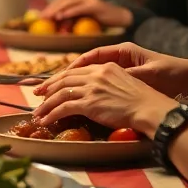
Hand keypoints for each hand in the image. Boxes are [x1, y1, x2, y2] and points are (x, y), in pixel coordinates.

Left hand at [30, 63, 177, 133]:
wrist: (150, 108)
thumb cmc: (144, 100)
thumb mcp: (125, 82)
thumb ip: (107, 82)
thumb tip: (96, 92)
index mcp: (104, 67)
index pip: (75, 71)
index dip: (60, 78)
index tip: (50, 84)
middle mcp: (96, 74)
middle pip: (64, 79)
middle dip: (47, 88)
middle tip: (37, 95)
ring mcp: (91, 88)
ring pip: (60, 94)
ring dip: (46, 105)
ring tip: (38, 113)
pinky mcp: (89, 103)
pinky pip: (63, 108)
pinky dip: (51, 114)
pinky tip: (46, 120)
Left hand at [40, 0, 132, 27]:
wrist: (119, 18)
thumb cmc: (100, 21)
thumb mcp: (83, 19)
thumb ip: (71, 19)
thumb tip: (55, 26)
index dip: (51, 5)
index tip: (41, 15)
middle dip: (52, 8)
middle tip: (43, 17)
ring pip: (70, 2)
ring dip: (59, 9)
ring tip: (50, 17)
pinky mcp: (96, 5)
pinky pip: (81, 7)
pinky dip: (71, 11)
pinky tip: (62, 16)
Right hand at [61, 43, 187, 97]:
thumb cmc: (170, 73)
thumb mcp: (149, 74)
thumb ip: (128, 75)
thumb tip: (107, 79)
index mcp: (123, 52)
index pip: (92, 56)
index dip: (73, 66)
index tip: (60, 76)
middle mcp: (118, 59)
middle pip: (84, 67)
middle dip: (63, 78)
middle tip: (45, 89)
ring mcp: (119, 71)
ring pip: (87, 77)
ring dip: (70, 86)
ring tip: (52, 95)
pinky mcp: (123, 81)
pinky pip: (97, 86)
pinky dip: (84, 92)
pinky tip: (73, 101)